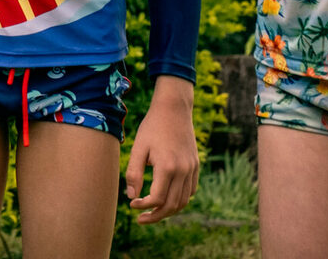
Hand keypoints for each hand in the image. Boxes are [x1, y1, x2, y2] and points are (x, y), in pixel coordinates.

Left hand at [125, 76, 198, 223]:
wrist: (173, 109)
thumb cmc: (152, 127)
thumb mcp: (138, 148)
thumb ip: (133, 173)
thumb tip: (132, 196)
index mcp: (167, 167)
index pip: (157, 199)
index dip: (143, 206)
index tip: (132, 204)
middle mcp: (183, 171)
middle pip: (172, 205)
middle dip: (156, 216)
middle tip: (141, 219)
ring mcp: (192, 169)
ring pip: (183, 201)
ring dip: (168, 211)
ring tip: (153, 212)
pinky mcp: (195, 166)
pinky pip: (190, 191)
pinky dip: (179, 199)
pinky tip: (166, 198)